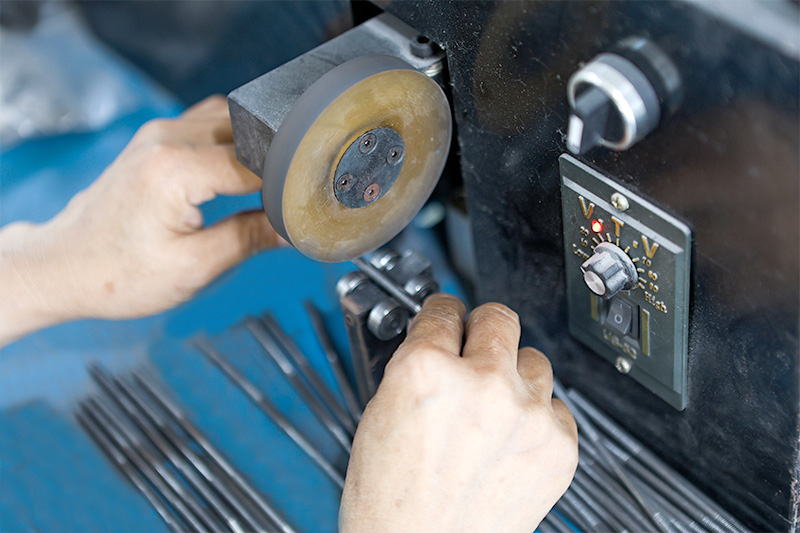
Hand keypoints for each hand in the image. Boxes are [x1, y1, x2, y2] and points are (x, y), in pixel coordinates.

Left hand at [0, 96, 280, 345]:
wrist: (64, 265)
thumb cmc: (116, 274)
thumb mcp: (194, 267)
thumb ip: (250, 239)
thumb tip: (293, 227)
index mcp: (177, 169)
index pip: (258, 161)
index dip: (287, 182)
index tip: (302, 204)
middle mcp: (166, 138)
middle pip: (248, 132)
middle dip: (274, 162)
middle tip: (287, 198)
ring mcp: (158, 133)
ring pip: (231, 120)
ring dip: (253, 149)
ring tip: (263, 187)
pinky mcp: (154, 138)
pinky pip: (208, 123)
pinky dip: (231, 141)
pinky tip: (237, 171)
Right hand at [340, 294, 577, 532]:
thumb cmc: (392, 501)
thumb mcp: (380, 415)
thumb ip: (416, 367)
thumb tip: (439, 341)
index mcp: (425, 369)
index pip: (444, 309)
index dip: (443, 313)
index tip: (449, 315)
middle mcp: (481, 383)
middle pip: (500, 317)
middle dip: (482, 329)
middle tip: (475, 347)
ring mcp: (525, 414)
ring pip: (534, 360)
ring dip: (513, 374)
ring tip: (492, 407)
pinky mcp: (558, 445)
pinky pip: (556, 406)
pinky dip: (535, 416)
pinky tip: (510, 437)